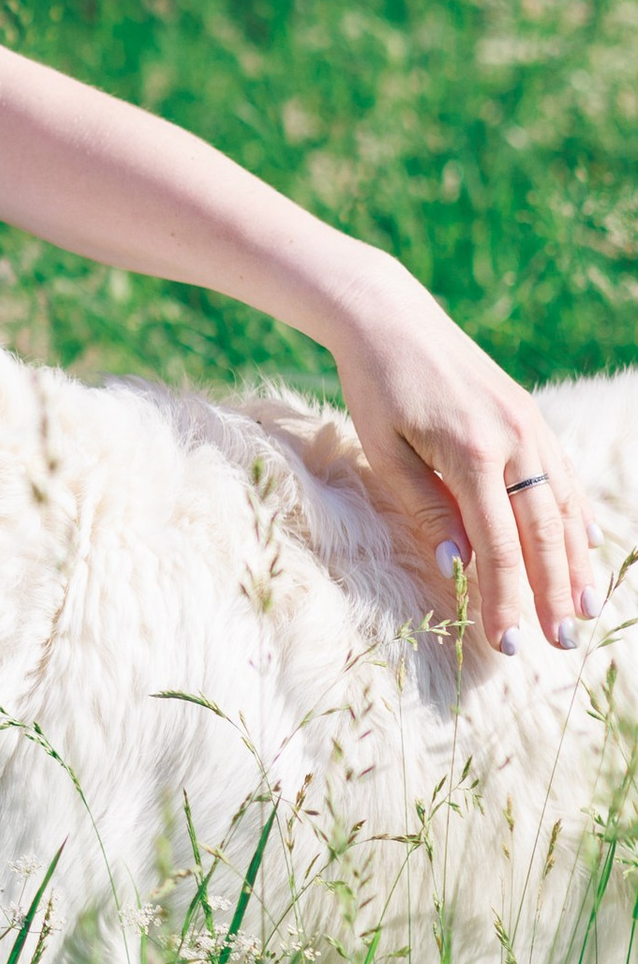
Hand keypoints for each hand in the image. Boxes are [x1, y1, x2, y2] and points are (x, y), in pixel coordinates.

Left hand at [323, 253, 599, 656]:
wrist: (391, 318)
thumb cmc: (376, 387)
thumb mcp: (384, 450)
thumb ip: (423, 509)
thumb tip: (455, 567)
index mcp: (472, 452)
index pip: (497, 546)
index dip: (506, 599)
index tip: (510, 644)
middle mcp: (514, 439)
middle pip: (542, 532)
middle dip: (553, 593)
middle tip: (562, 643)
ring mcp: (530, 426)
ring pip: (563, 506)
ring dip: (576, 562)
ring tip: (586, 609)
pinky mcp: (531, 417)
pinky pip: (563, 476)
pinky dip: (576, 515)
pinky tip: (585, 546)